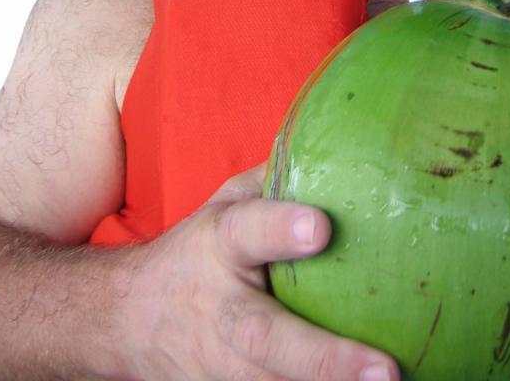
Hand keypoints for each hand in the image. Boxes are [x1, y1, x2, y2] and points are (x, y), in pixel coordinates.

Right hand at [111, 162, 398, 380]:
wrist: (125, 319)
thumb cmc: (197, 250)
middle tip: (384, 369)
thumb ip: (275, 182)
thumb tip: (342, 150)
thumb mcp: (224, 203)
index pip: (248, 231)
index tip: (321, 227)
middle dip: (324, 359)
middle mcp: (221, 310)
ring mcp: (220, 367)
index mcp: (221, 245)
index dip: (281, 229)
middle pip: (267, 338)